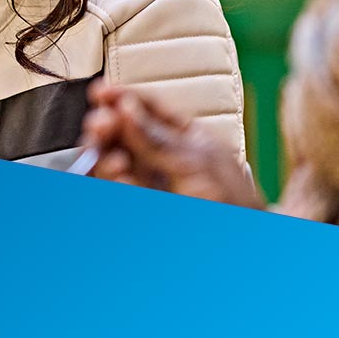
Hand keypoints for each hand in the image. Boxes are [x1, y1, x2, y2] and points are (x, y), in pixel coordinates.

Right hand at [79, 80, 265, 210]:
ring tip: (115, 159)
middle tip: (100, 126)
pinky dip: (111, 178)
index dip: (123, 97)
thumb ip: (157, 137)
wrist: (238, 245)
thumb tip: (126, 109)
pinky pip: (117, 184)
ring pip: (114, 159)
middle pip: (124, 133)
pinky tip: (119, 176)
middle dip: (108, 126)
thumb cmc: (233, 202)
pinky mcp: (142, 198)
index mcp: (186, 137)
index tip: (101, 92)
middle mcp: (164, 156)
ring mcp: (152, 180)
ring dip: (106, 155)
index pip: (149, 108)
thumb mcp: (196, 161)